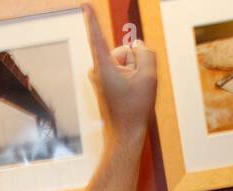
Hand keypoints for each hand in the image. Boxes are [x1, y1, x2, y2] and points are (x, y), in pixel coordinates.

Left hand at [83, 4, 156, 145]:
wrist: (125, 136)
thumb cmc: (134, 109)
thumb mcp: (149, 77)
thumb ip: (146, 53)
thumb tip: (138, 45)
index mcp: (103, 67)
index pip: (97, 37)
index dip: (92, 19)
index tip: (83, 5)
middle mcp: (97, 69)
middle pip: (125, 52)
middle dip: (136, 63)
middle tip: (136, 88)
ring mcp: (100, 77)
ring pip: (126, 62)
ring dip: (135, 74)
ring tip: (133, 94)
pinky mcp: (104, 82)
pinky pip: (123, 72)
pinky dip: (131, 79)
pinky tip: (131, 95)